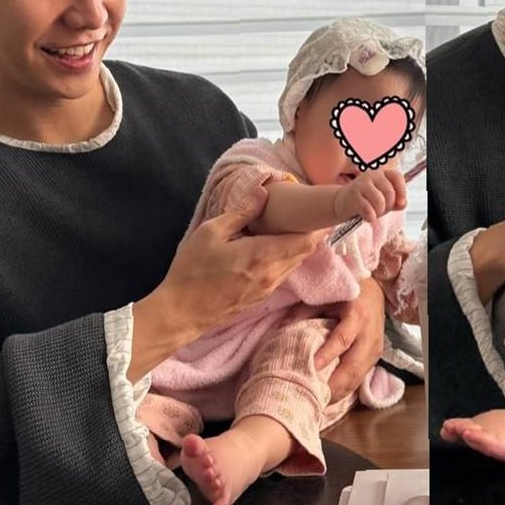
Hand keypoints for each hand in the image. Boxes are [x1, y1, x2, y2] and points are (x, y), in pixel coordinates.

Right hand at [160, 192, 326, 331]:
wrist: (180, 313)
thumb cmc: (192, 271)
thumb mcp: (211, 233)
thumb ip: (241, 212)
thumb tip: (264, 191)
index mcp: (263, 255)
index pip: (306, 242)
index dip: (320, 227)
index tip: (324, 213)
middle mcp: (272, 275)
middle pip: (304, 253)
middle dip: (312, 234)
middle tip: (312, 216)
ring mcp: (268, 289)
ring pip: (294, 264)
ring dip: (299, 247)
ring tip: (296, 228)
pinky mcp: (261, 298)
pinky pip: (283, 274)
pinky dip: (287, 259)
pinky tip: (275, 249)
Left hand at [290, 277, 386, 402]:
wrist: (376, 292)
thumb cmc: (347, 293)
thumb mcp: (327, 297)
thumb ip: (305, 311)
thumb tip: (281, 330)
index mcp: (357, 316)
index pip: (342, 340)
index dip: (326, 355)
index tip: (309, 368)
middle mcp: (370, 335)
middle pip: (353, 367)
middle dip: (332, 385)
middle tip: (311, 397)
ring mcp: (376, 349)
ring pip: (358, 378)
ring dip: (338, 393)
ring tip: (317, 403)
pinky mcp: (376, 357)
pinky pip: (360, 378)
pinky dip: (345, 389)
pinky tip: (329, 397)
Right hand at [334, 168, 406, 222]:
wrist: (341, 203)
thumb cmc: (366, 201)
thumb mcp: (383, 199)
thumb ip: (396, 201)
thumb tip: (402, 203)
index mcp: (382, 174)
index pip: (397, 177)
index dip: (402, 191)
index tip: (400, 203)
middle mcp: (372, 175)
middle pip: (390, 193)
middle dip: (388, 207)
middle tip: (381, 211)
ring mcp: (361, 183)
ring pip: (380, 202)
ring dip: (379, 213)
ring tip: (374, 213)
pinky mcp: (353, 195)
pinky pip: (368, 209)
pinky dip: (370, 217)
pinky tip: (367, 217)